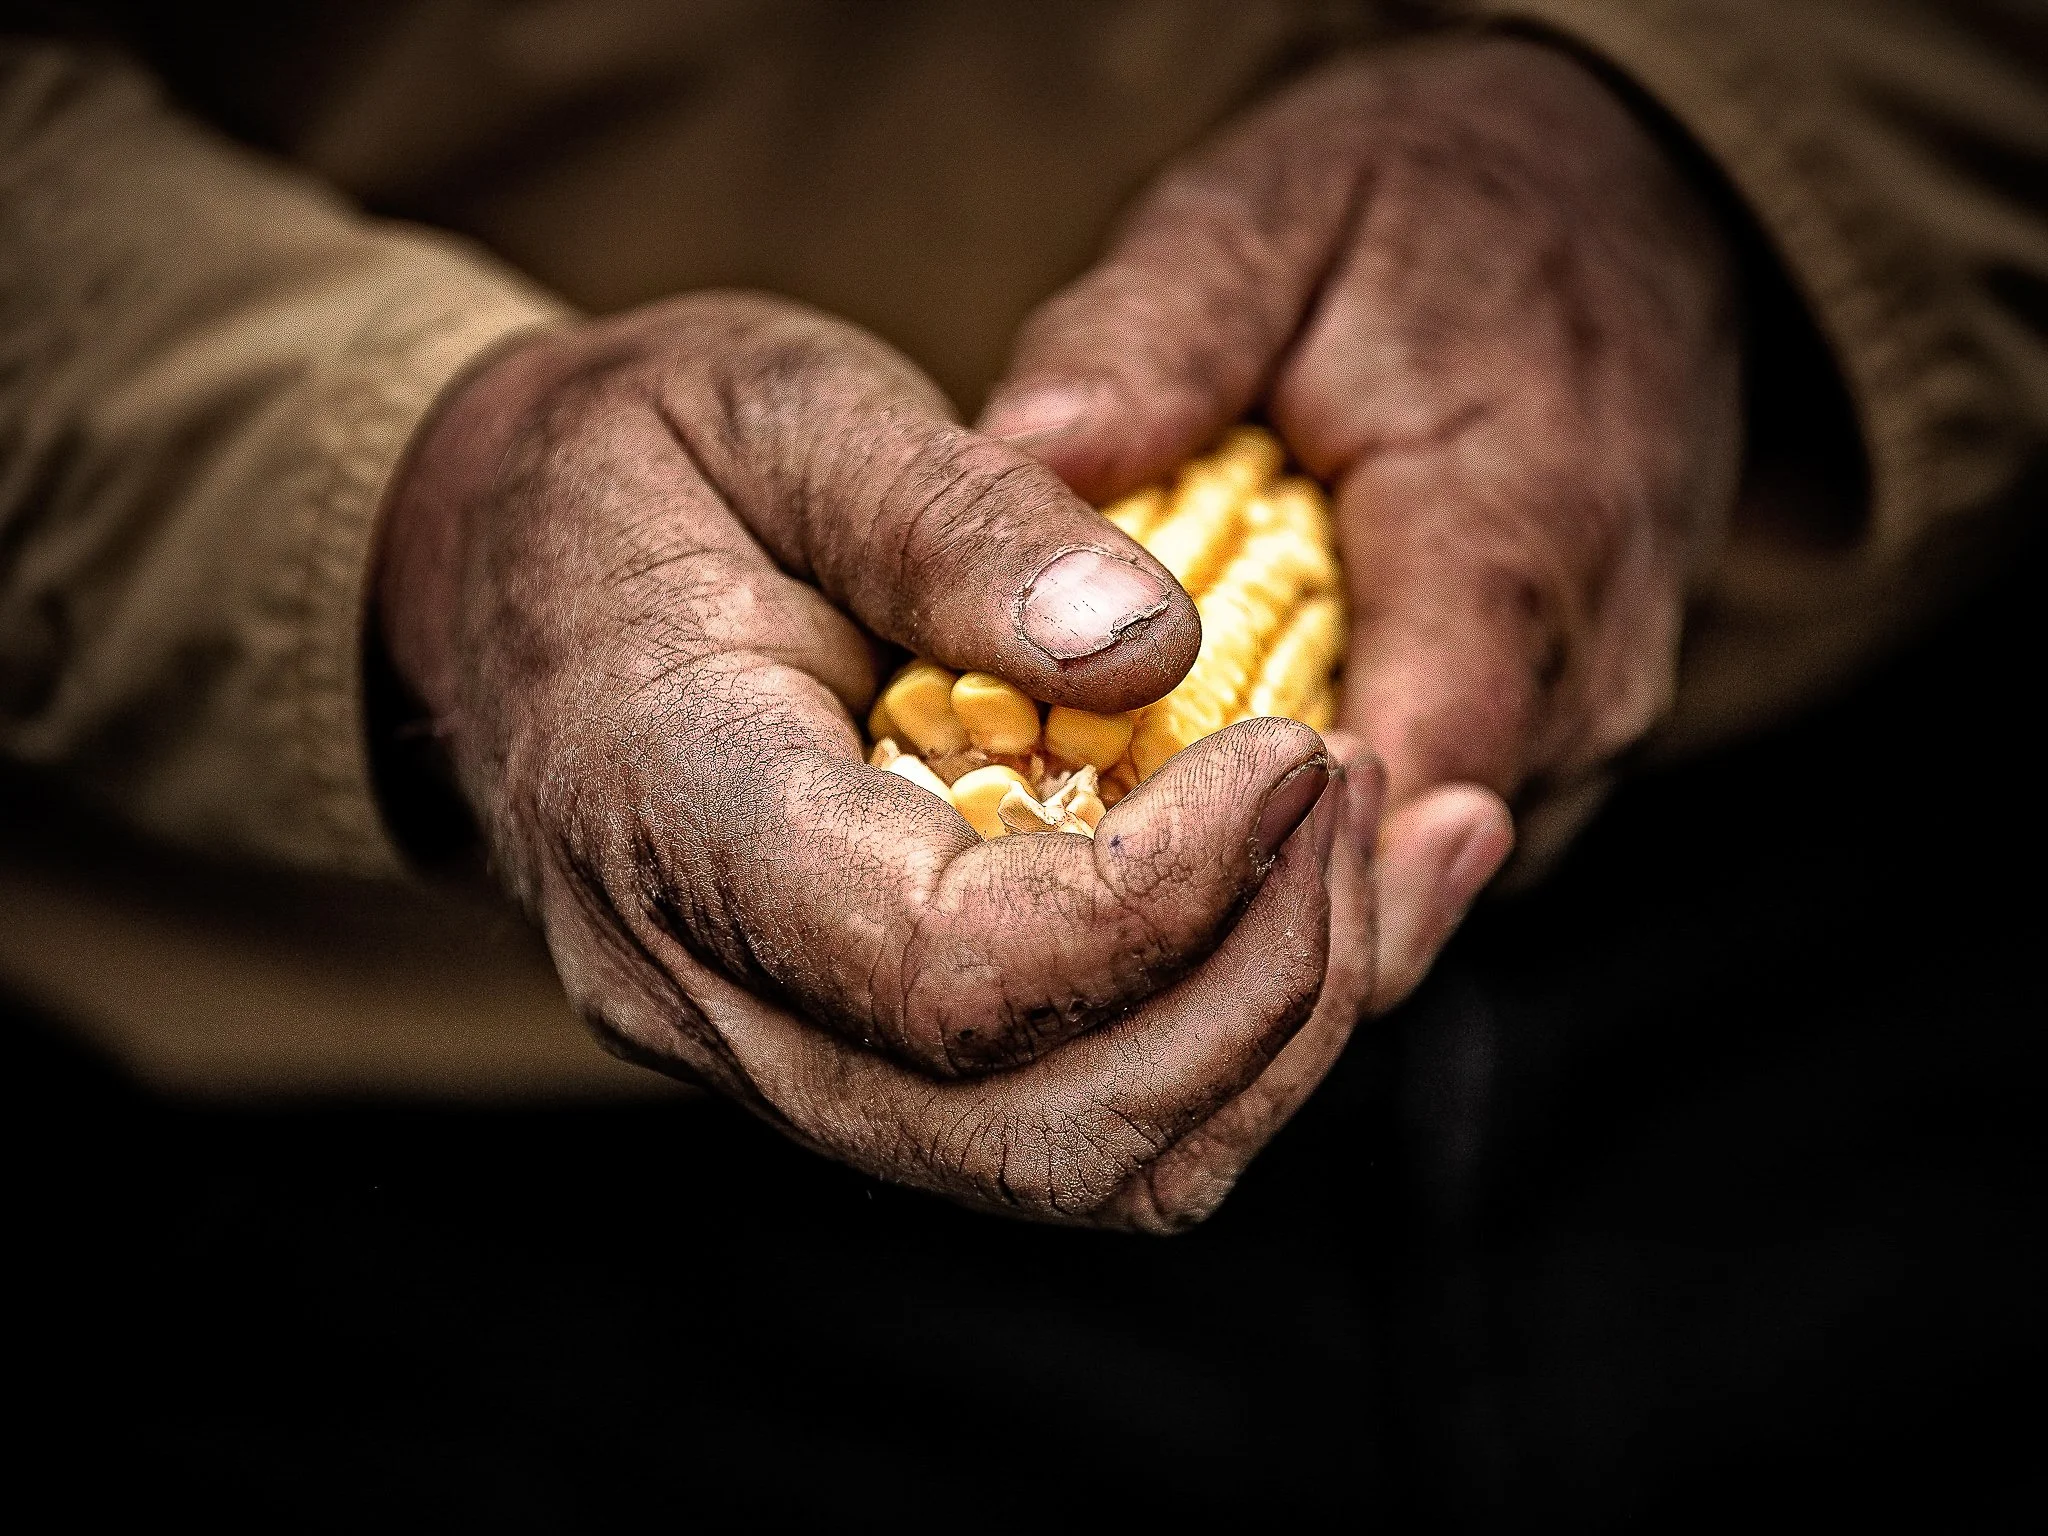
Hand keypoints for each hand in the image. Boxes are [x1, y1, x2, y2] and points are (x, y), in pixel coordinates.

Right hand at [375, 292, 1381, 1228]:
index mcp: (669, 819)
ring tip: (1358, 842)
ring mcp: (775, 1057)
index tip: (1298, 751)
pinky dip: (1221, 1038)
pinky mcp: (849, 1058)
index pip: (944, 972)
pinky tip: (1302, 898)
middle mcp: (711, 999)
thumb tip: (1157, 653)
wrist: (495, 579)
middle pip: (1040, 1133)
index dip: (1164, 891)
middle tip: (1356, 790)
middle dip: (1261, 986)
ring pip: (1077, 1169)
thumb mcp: (777, 410)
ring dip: (1265, 1033)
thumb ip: (952, 520)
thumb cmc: (627, 471)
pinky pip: (1070, 1124)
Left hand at [983, 36, 1742, 1000]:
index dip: (1223, 863)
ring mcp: (1590, 714)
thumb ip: (1150, 340)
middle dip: (1222, 882)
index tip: (1069, 858)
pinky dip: (1331, 818)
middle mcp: (1581, 675)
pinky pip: (1437, 821)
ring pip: (1411, 864)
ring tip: (1119, 816)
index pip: (1382, 804)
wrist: (1625, 190)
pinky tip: (1221, 770)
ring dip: (1272, 859)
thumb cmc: (1429, 199)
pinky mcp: (1570, 725)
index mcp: (1504, 553)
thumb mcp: (1264, 217)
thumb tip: (1017, 455)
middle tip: (1050, 852)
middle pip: (1387, 867)